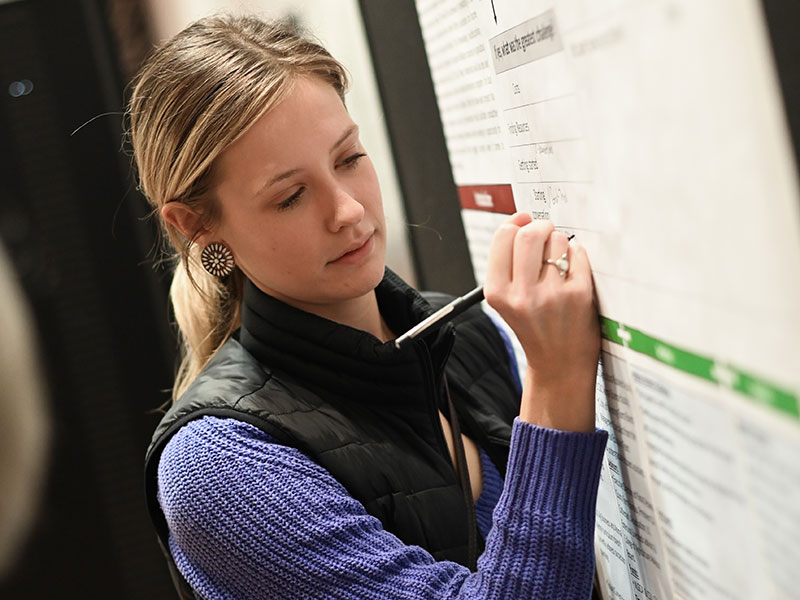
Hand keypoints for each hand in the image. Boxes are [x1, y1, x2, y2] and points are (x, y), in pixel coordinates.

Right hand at [484, 214, 599, 431]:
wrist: (558, 364)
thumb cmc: (535, 326)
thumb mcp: (507, 299)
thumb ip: (509, 263)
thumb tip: (522, 221)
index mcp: (498, 292)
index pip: (504, 236)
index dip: (517, 223)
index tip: (524, 223)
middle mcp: (521, 294)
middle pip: (529, 234)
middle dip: (540, 227)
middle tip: (546, 234)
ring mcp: (551, 295)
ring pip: (556, 241)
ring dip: (560, 243)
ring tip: (559, 262)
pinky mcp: (578, 295)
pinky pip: (578, 254)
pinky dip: (577, 256)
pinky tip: (573, 273)